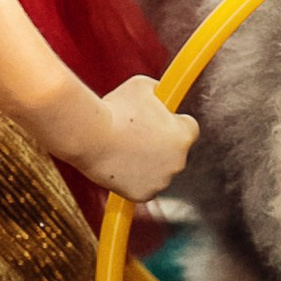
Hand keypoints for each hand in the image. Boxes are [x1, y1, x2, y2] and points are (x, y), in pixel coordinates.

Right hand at [72, 76, 200, 204]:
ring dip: (148, 161)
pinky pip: (144, 185)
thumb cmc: (116, 109)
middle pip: (175, 151)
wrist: (91, 136)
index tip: (160, 119)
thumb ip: (160, 93)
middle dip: (161, 143)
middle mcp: (179, 162)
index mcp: (184, 135)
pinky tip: (121, 163)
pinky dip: (134, 178)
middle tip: (137, 133)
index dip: (173, 121)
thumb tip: (162, 94)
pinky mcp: (143, 195)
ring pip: (159, 170)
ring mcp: (161, 181)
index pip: (189, 128)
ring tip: (124, 147)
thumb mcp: (144, 86)